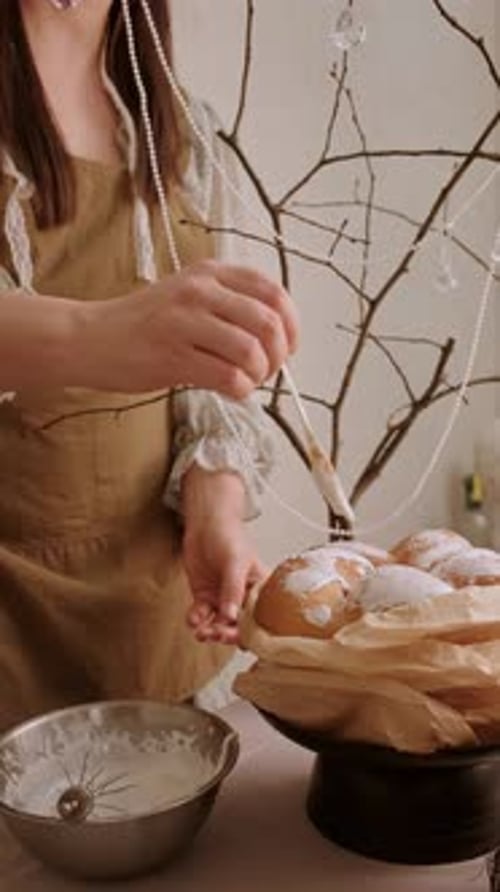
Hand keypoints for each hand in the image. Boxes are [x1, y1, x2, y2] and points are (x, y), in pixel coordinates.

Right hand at [77, 260, 298, 397]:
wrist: (91, 338)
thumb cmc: (145, 325)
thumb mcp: (189, 296)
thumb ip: (231, 305)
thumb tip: (279, 336)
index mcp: (210, 273)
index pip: (274, 292)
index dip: (291, 325)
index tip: (287, 347)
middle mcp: (200, 291)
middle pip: (268, 323)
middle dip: (278, 356)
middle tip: (265, 371)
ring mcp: (185, 322)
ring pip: (251, 352)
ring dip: (257, 376)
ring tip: (244, 382)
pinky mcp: (172, 356)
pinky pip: (228, 377)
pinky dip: (239, 391)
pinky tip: (228, 391)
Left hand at [181, 468, 265, 643]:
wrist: (205, 524)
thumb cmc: (229, 535)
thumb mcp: (235, 562)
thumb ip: (233, 590)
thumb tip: (231, 616)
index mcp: (259, 590)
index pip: (258, 619)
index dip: (247, 631)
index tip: (234, 634)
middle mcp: (242, 597)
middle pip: (237, 626)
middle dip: (226, 634)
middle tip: (215, 633)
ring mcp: (222, 598)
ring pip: (218, 625)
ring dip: (209, 631)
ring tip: (201, 631)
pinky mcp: (205, 597)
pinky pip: (201, 616)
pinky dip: (196, 620)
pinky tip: (193, 618)